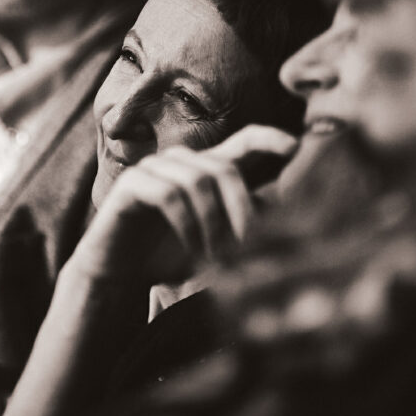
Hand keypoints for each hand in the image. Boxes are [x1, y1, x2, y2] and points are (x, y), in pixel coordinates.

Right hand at [72, 125, 296, 284]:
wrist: (119, 277)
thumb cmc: (170, 258)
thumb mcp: (218, 243)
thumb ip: (246, 225)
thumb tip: (289, 212)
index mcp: (206, 170)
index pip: (243, 142)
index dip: (269, 138)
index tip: (295, 147)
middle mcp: (181, 162)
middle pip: (225, 168)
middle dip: (242, 210)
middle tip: (249, 249)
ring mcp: (154, 168)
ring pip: (198, 180)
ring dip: (213, 223)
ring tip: (216, 258)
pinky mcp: (131, 184)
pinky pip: (168, 193)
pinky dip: (187, 224)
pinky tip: (193, 250)